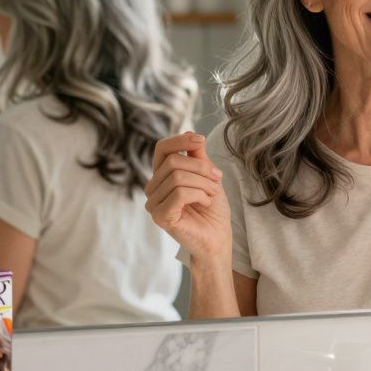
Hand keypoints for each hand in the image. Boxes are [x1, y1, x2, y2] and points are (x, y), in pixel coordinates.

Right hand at [145, 132, 232, 266]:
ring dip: (203, 183)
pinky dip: (199, 195)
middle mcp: (153, 188)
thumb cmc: (212, 210)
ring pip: (177, 177)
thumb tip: (190, 132)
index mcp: (162, 176)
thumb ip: (197, 156)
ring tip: (212, 194)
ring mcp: (154, 203)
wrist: (218, 238)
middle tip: (217, 179)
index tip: (201, 141)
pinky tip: (206, 203)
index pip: (162, 148)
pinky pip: (179, 193)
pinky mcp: (160, 216)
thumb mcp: (208, 176)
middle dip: (201, 168)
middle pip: (173, 162)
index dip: (180, 141)